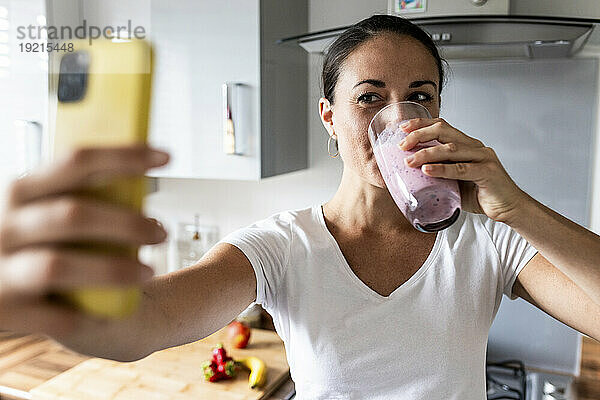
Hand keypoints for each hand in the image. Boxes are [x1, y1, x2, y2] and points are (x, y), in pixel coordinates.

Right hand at [0, 144, 168, 338]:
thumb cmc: (30, 244)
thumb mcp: (38, 210)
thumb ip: (73, 194)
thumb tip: (136, 171)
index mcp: (20, 191)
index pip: (75, 162)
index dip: (123, 156)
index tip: (166, 157)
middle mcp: (4, 226)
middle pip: (72, 214)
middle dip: (126, 223)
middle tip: (162, 232)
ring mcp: (0, 270)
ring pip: (58, 266)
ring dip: (111, 270)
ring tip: (148, 272)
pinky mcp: (3, 311)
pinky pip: (50, 315)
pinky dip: (84, 314)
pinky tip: (110, 312)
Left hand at [399, 118, 525, 222]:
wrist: (510, 208)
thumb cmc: (482, 195)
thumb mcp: (455, 181)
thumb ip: (439, 173)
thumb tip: (411, 174)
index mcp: (467, 146)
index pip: (443, 126)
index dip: (422, 124)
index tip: (403, 128)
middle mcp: (475, 147)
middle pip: (444, 131)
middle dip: (420, 135)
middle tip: (402, 145)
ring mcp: (483, 158)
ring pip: (450, 149)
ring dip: (426, 153)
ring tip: (409, 161)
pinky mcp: (488, 172)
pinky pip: (461, 168)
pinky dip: (442, 169)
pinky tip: (427, 170)